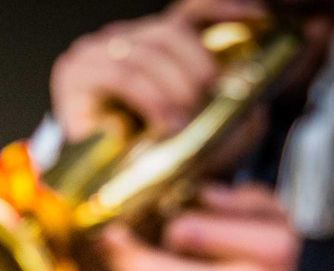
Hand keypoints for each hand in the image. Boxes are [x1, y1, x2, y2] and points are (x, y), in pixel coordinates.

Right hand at [50, 0, 264, 141]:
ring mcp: (96, 52)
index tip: (258, 15)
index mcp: (150, 44)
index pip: (188, 12)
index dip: (221, 9)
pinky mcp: (75, 74)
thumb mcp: (193, 134)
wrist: (94, 189)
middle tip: (208, 98)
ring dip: (172, 88)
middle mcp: (122, 40)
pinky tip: (163, 122)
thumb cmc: (142, 159)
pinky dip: (149, 98)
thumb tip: (256, 109)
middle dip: (196, 65)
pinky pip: (122, 75)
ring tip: (183, 121)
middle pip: (168, 32)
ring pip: (147, 53)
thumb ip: (225, 117)